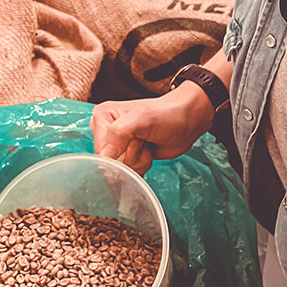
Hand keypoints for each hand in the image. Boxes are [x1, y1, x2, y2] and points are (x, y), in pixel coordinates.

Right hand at [91, 82, 214, 174]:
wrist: (187, 122)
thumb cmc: (168, 114)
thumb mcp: (142, 119)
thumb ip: (118, 134)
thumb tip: (104, 158)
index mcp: (103, 116)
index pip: (100, 149)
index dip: (119, 151)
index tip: (136, 140)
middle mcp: (106, 131)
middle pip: (109, 162)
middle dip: (131, 157)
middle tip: (143, 141)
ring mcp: (118, 145)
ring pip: (120, 169)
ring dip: (139, 161)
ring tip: (147, 145)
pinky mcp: (128, 156)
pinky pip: (129, 172)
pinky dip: (142, 166)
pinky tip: (148, 152)